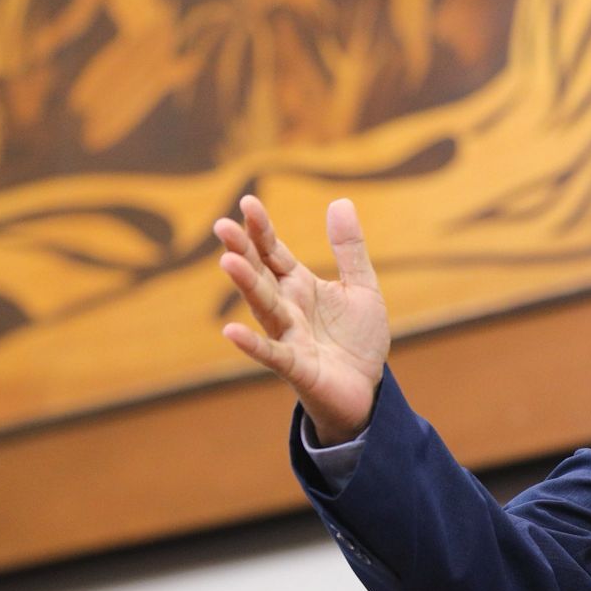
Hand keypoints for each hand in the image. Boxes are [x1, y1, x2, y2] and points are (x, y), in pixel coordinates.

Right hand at [215, 195, 389, 444]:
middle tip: (222, 225)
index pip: (274, 253)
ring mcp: (289, 337)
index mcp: (300, 286)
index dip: (261, 230)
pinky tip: (231, 332)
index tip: (248, 202)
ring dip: (247, 286)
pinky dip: (253, 344)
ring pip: (264, 307)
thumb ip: (349, 249)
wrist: (368, 389)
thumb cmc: (358, 339)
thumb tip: (340, 201)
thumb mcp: (362, 287)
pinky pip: (272, 354)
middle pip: (261, 275)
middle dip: (243, 251)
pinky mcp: (297, 367)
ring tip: (228, 261)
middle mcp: (288, 308)